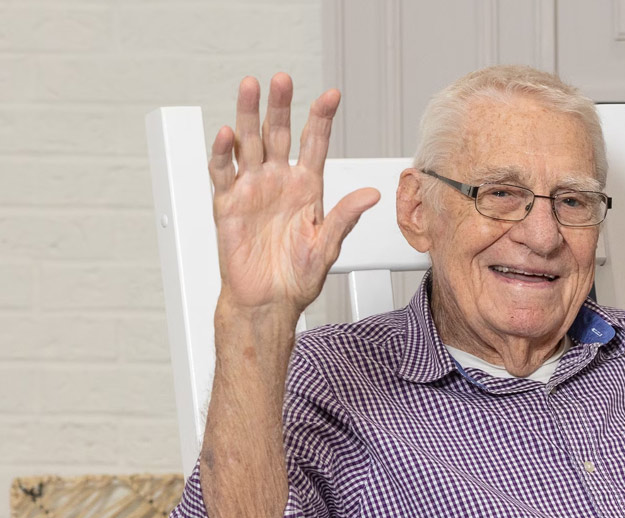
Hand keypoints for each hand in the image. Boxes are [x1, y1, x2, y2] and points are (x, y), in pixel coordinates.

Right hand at [209, 73, 379, 319]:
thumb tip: (372, 194)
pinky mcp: (228, 203)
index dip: (321, 119)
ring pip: (248, 143)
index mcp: (307, 188)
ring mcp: (252, 190)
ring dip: (248, 115)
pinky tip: (226, 134)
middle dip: (281, 106)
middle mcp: (279, 182)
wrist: (268, 301)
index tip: (331, 95)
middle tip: (282, 80)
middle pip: (279, 134)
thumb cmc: (298, 277)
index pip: (314, 144)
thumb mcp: (327, 246)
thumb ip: (345, 217)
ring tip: (250, 88)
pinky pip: (223, 172)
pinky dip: (222, 152)